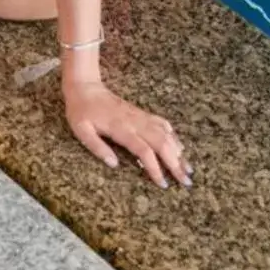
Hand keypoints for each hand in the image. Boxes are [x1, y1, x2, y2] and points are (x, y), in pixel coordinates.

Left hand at [64, 79, 191, 186]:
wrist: (84, 86)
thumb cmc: (81, 111)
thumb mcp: (81, 130)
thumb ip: (97, 147)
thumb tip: (114, 165)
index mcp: (120, 128)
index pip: (144, 150)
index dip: (154, 168)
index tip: (163, 184)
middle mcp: (134, 121)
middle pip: (161, 143)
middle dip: (175, 163)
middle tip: (186, 181)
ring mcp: (139, 116)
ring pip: (165, 133)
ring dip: (178, 151)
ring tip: (188, 168)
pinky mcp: (140, 113)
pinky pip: (161, 123)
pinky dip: (172, 135)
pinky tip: (179, 146)